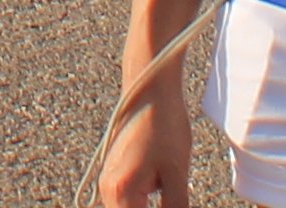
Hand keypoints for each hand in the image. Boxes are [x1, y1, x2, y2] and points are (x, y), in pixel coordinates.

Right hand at [94, 66, 189, 207]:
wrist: (150, 88)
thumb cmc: (163, 123)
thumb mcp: (176, 174)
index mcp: (120, 192)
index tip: (177, 203)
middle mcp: (107, 190)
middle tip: (177, 199)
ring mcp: (109, 181)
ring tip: (172, 189)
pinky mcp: (116, 173)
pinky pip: (129, 201)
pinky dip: (144, 203)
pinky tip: (165, 191)